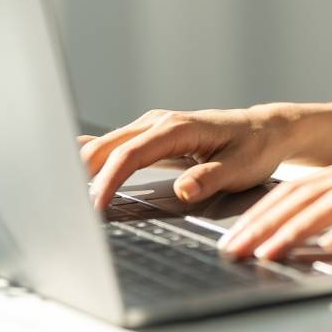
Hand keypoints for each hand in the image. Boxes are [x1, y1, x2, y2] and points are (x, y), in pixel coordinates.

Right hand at [80, 105, 300, 211]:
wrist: (265, 130)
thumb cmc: (254, 148)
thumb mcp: (241, 167)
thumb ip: (210, 179)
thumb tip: (183, 191)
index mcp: (177, 128)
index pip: (130, 155)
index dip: (108, 182)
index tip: (95, 208)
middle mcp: (158, 122)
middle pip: (107, 147)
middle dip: (83, 176)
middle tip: (67, 209)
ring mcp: (151, 126)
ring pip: (106, 145)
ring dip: (85, 170)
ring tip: (67, 199)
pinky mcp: (149, 136)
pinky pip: (114, 146)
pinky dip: (94, 160)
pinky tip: (73, 171)